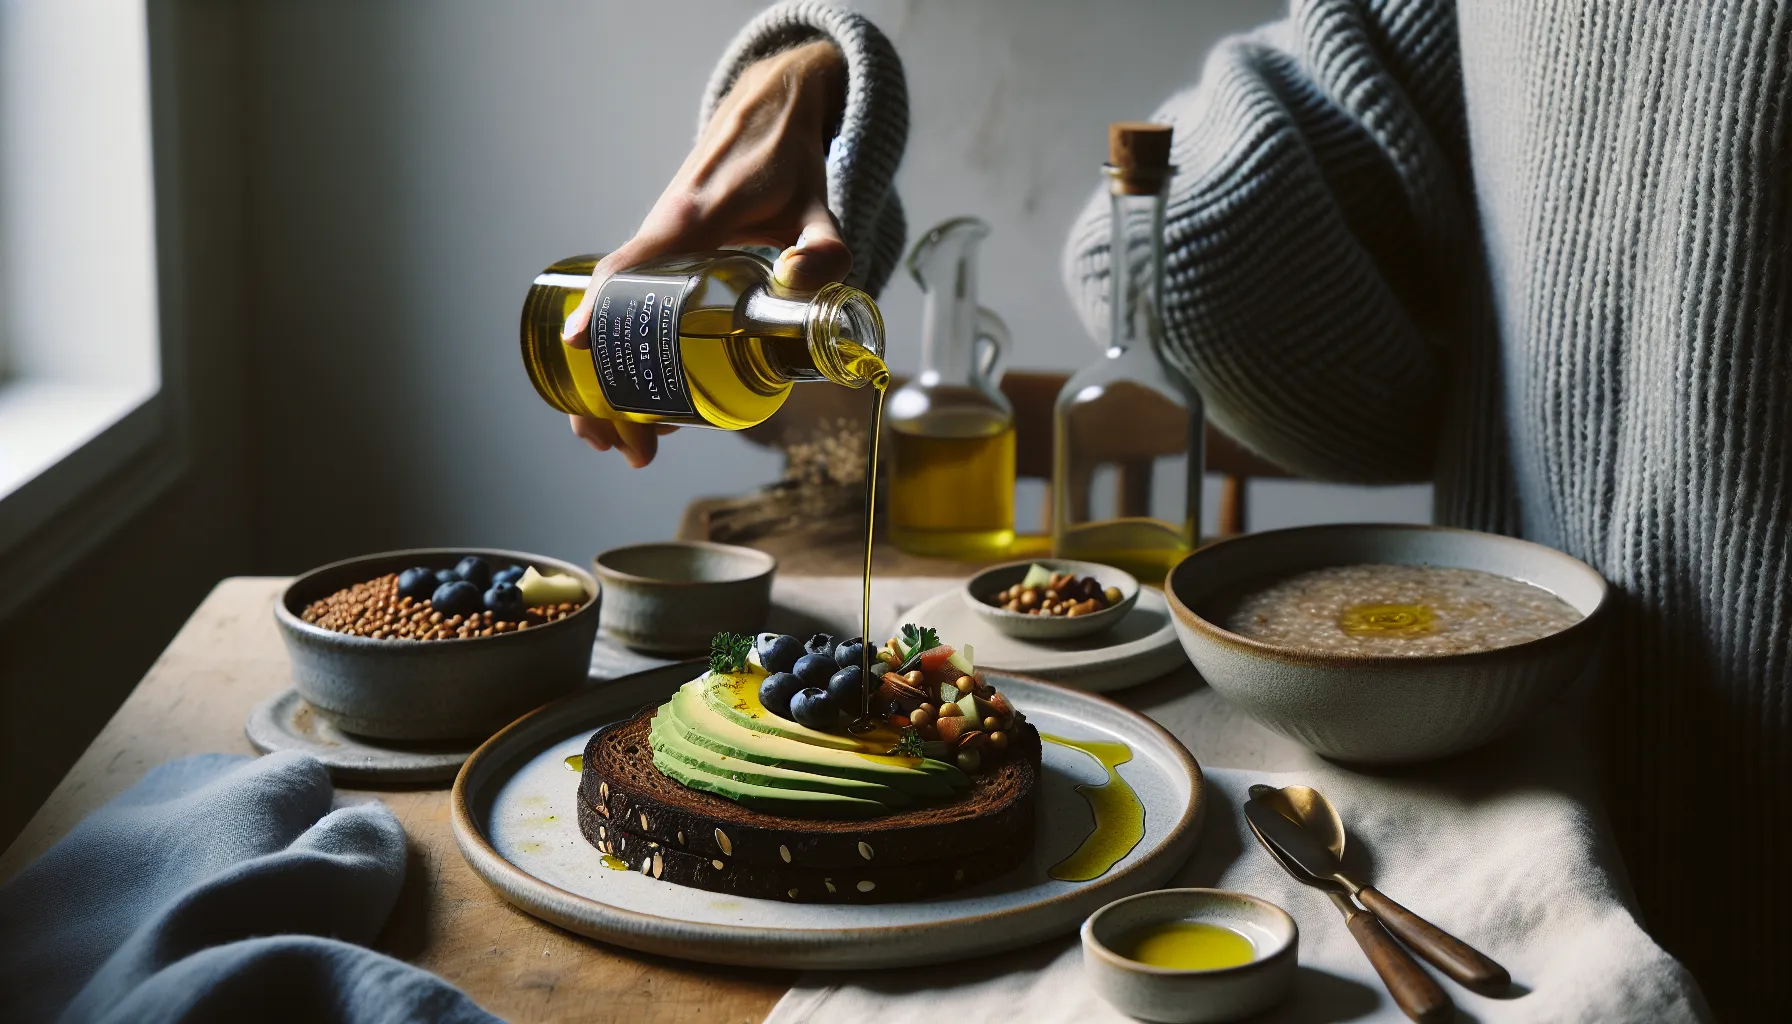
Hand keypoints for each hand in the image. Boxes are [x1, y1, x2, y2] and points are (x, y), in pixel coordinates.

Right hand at [563, 40, 850, 466]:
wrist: (770, 114)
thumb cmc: (789, 162)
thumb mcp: (821, 206)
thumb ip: (825, 248)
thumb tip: (797, 285)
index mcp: (690, 221)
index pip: (629, 268)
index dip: (601, 310)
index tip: (577, 352)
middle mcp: (661, 234)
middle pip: (609, 311)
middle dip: (600, 384)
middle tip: (618, 444)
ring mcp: (657, 246)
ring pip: (613, 316)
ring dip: (605, 379)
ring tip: (620, 438)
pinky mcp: (663, 257)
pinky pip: (628, 308)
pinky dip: (622, 354)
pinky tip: (639, 400)